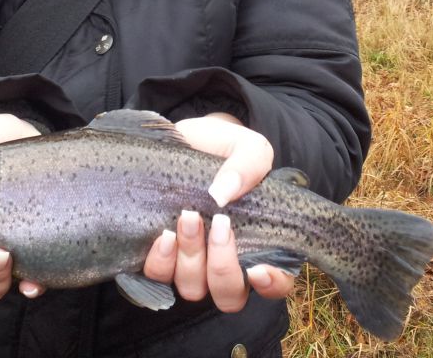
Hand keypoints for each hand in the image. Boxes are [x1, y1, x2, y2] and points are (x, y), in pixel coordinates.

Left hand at [141, 113, 293, 310]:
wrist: (181, 138)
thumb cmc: (221, 146)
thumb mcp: (246, 146)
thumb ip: (249, 165)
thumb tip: (222, 194)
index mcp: (258, 243)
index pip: (275, 283)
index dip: (271, 284)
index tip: (258, 269)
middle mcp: (225, 262)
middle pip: (229, 295)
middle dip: (223, 265)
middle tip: (219, 223)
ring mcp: (190, 264)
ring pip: (193, 288)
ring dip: (191, 258)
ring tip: (187, 217)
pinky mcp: (159, 257)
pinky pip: (158, 278)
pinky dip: (161, 262)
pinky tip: (163, 235)